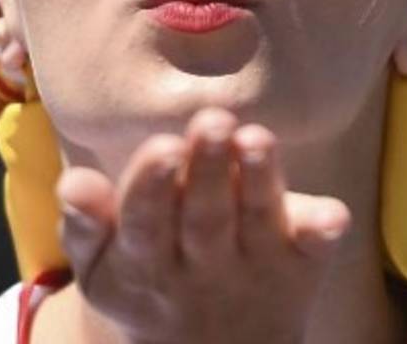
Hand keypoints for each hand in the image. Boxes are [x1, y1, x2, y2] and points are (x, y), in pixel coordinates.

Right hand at [56, 107, 350, 343]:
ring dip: (259, 181)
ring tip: (256, 138)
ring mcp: (256, 267)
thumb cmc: (149, 285)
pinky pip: (315, 253)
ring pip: (258, 223)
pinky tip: (332, 214)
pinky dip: (320, 232)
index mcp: (147, 263)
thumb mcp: (103, 271)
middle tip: (213, 121)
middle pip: (206, 218)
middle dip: (210, 170)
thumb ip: (85, 227)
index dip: (153, 185)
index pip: (146, 221)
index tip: (163, 146)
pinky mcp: (301, 269)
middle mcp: (204, 266)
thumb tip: (75, 182)